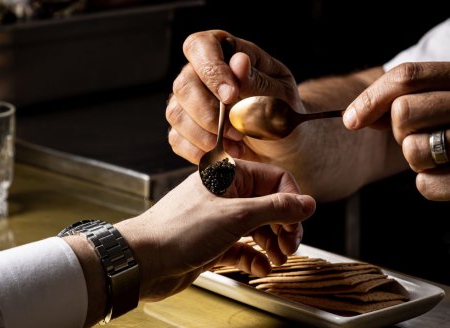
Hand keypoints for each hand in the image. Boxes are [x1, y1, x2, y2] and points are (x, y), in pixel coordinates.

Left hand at [116, 159, 315, 300]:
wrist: (143, 261)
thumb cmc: (179, 230)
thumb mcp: (236, 216)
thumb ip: (275, 208)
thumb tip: (306, 203)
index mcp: (229, 176)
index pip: (274, 179)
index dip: (291, 201)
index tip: (300, 222)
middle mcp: (225, 195)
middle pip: (269, 206)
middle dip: (283, 227)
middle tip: (290, 246)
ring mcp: (219, 219)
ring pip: (258, 228)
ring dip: (272, 245)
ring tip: (277, 259)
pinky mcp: (213, 243)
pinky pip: (243, 248)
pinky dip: (254, 258)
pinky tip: (260, 268)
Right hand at [166, 29, 303, 165]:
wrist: (283, 144)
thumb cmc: (283, 112)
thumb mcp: (281, 96)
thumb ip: (258, 82)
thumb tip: (238, 61)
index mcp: (227, 53)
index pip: (200, 46)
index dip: (211, 70)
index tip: (231, 95)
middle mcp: (201, 73)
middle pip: (184, 85)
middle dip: (209, 114)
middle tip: (239, 131)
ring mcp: (189, 102)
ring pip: (176, 114)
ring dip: (206, 136)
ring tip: (237, 144)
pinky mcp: (185, 129)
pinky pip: (177, 139)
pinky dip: (201, 151)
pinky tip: (225, 153)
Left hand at [345, 61, 449, 239]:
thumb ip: (406, 103)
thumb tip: (355, 115)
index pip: (406, 76)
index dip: (370, 98)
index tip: (350, 119)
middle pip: (402, 113)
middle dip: (399, 133)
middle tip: (421, 141)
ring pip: (411, 149)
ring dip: (416, 162)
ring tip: (443, 161)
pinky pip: (425, 184)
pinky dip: (430, 186)